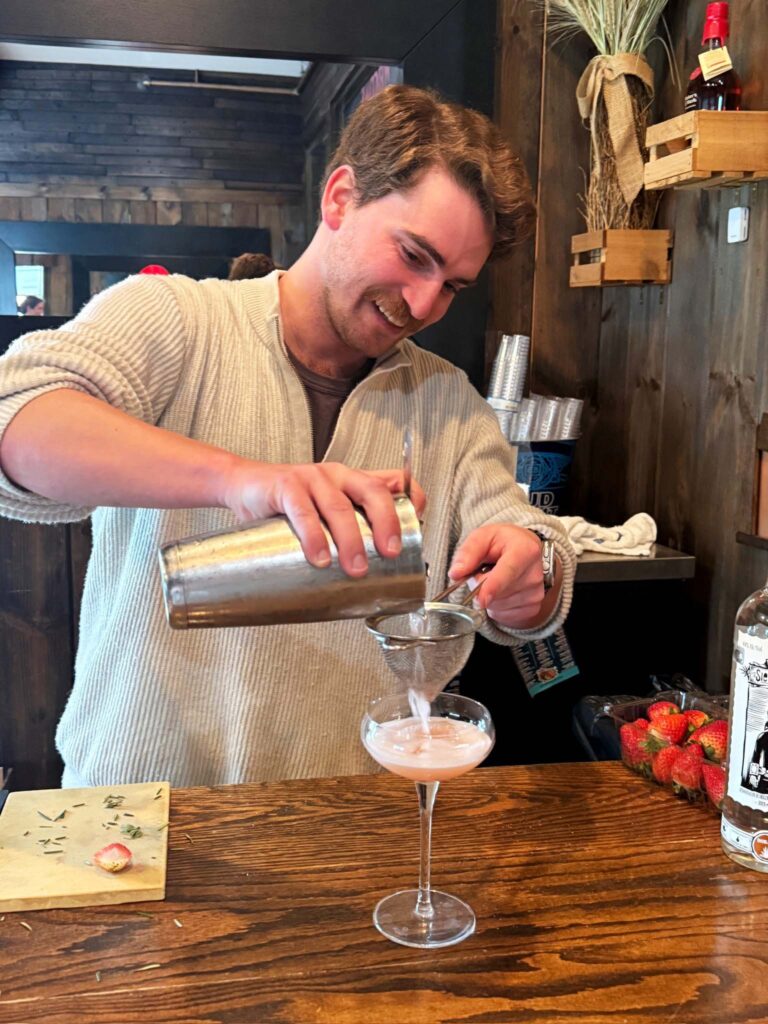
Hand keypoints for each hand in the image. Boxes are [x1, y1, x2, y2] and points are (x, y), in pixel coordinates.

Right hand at [221, 460, 425, 576]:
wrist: (243, 486)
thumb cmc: (288, 504)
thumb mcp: (324, 512)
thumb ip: (348, 532)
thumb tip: (372, 572)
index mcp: (353, 480)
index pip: (394, 481)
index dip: (412, 500)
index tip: (419, 528)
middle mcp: (337, 475)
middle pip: (373, 492)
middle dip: (386, 523)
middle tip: (390, 553)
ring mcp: (311, 479)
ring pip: (339, 507)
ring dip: (351, 540)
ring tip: (355, 569)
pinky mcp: (285, 486)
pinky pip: (303, 511)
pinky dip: (313, 536)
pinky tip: (319, 557)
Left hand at [449, 524, 549, 628]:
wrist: (527, 551)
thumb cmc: (503, 542)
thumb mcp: (483, 536)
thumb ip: (468, 552)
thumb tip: (455, 573)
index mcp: (525, 550)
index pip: (508, 572)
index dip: (493, 587)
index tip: (481, 599)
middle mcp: (534, 574)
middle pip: (497, 592)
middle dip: (481, 585)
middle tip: (485, 570)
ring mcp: (536, 594)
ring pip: (496, 605)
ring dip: (488, 596)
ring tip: (496, 578)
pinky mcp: (532, 608)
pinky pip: (502, 614)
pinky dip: (495, 605)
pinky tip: (502, 590)